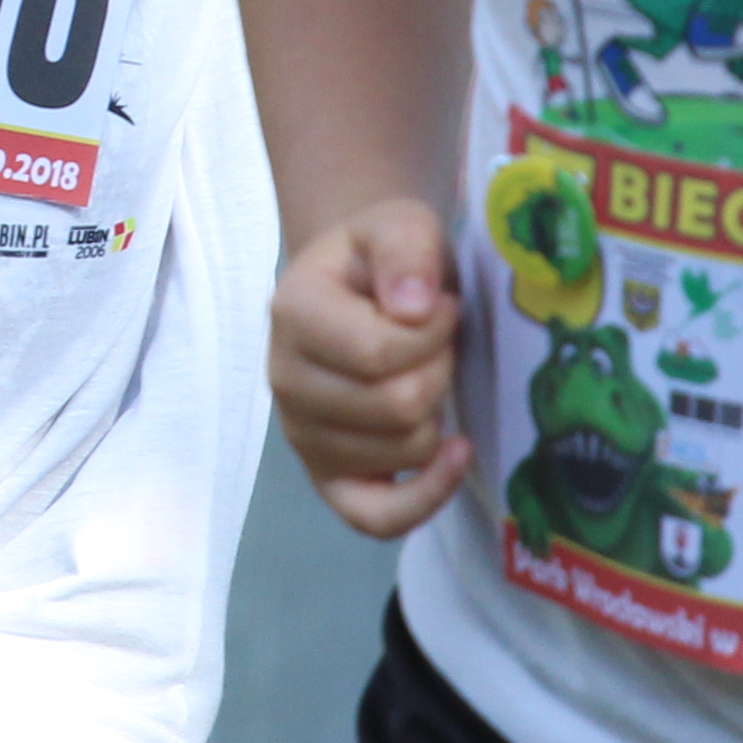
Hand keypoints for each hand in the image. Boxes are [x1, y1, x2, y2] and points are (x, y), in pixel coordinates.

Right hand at [271, 197, 471, 537]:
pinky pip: (375, 518)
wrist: (358, 284)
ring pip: (402, 451)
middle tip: (438, 342)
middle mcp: (284, 381)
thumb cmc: (382, 258)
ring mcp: (303, 436)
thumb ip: (406, 250)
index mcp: (292, 313)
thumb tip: (414, 309)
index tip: (444, 305)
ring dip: (437, 412)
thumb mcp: (400, 224)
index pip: (378, 352)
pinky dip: (425, 496)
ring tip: (426, 373)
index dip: (434, 333)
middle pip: (396, 407)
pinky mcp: (328, 478)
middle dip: (440, 370)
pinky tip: (457, 453)